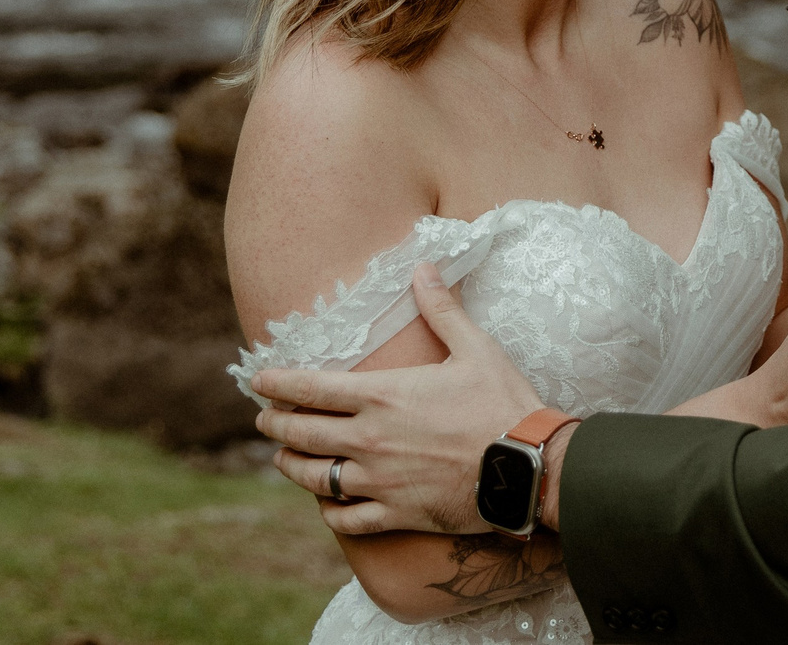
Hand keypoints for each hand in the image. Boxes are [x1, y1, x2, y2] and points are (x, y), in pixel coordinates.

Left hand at [253, 263, 545, 536]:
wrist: (529, 467)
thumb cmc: (503, 404)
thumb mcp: (475, 347)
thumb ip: (441, 309)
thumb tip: (422, 267)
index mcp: (383, 396)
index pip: (311, 388)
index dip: (278, 384)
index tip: (258, 381)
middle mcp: (370, 440)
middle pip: (301, 434)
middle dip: (274, 426)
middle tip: (263, 421)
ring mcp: (379, 481)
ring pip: (314, 478)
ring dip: (291, 467)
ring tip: (283, 460)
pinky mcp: (396, 513)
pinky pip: (346, 519)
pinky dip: (329, 511)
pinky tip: (326, 504)